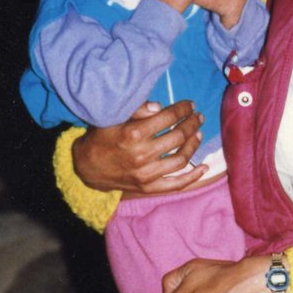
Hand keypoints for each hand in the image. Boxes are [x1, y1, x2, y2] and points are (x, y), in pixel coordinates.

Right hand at [72, 100, 206, 193]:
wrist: (87, 166)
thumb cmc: (102, 137)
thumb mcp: (114, 117)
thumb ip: (137, 109)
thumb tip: (161, 106)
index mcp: (134, 133)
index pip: (168, 117)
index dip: (183, 109)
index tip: (190, 105)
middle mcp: (142, 154)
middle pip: (178, 137)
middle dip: (192, 124)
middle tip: (198, 117)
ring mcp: (146, 173)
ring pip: (181, 158)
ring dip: (193, 145)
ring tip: (199, 133)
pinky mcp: (147, 187)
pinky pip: (176, 184)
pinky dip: (192, 177)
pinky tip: (205, 167)